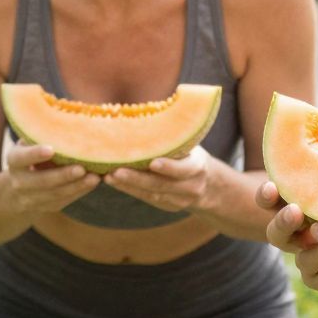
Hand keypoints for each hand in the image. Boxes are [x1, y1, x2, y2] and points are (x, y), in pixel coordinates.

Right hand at [3, 140, 100, 221]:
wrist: (18, 189)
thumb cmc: (30, 154)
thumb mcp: (28, 144)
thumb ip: (41, 134)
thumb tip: (65, 114)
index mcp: (14, 161)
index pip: (22, 158)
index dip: (35, 154)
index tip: (50, 149)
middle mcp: (20, 182)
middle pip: (42, 181)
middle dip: (62, 176)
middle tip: (81, 168)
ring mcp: (32, 198)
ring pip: (56, 194)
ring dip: (77, 186)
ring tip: (94, 177)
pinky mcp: (48, 207)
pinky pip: (65, 200)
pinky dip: (80, 192)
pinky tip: (93, 182)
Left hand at [103, 146, 217, 216]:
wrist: (208, 183)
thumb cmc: (190, 152)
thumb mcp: (189, 143)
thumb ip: (173, 135)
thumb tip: (146, 112)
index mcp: (198, 167)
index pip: (184, 169)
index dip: (169, 167)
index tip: (152, 163)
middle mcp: (191, 187)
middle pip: (162, 185)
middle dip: (137, 179)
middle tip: (116, 171)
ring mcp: (179, 200)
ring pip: (152, 194)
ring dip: (128, 186)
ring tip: (109, 177)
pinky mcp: (167, 206)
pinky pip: (147, 199)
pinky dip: (129, 189)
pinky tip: (113, 181)